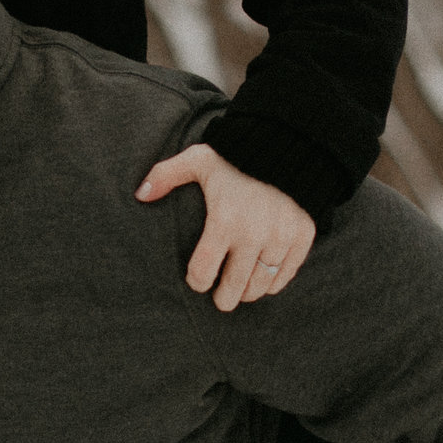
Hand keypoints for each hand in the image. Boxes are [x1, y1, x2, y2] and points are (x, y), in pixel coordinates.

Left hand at [135, 144, 315, 310]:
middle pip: (233, 288)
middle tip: (220, 298)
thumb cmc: (236, 156)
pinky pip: (285, 275)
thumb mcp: (198, 159)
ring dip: (248, 293)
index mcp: (224, 220)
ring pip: (260, 286)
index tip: (198, 280)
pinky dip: (273, 283)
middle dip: (223, 298)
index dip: (197, 281)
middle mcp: (254, 234)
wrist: (290, 143)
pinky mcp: (302, 237)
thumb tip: (140, 195)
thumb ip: (166, 175)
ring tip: (240, 291)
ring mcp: (281, 237)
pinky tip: (263, 280)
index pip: (203, 272)